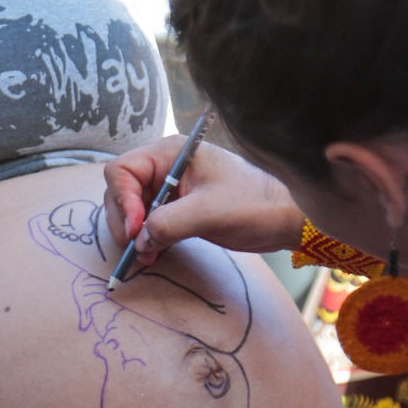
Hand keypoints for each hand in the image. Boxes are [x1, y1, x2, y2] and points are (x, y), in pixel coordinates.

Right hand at [102, 139, 305, 268]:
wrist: (285, 218)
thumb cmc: (253, 204)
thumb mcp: (208, 213)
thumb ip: (167, 224)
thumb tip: (138, 241)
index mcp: (171, 153)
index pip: (123, 170)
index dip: (122, 200)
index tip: (135, 229)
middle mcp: (166, 166)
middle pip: (122, 189)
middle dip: (125, 219)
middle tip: (136, 247)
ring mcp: (172, 187)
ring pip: (133, 208)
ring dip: (134, 233)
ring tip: (146, 255)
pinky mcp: (179, 207)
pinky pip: (150, 221)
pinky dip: (147, 238)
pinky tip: (153, 254)